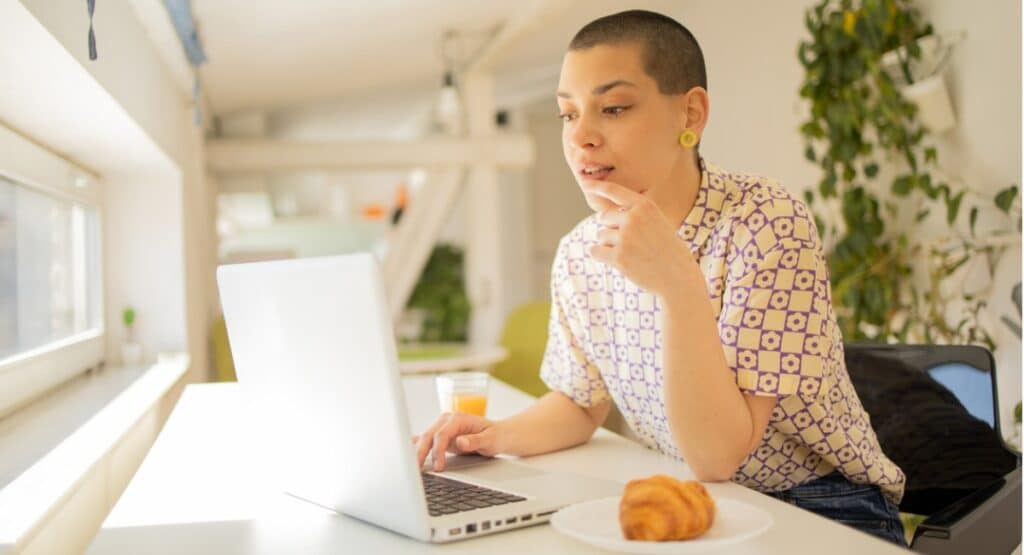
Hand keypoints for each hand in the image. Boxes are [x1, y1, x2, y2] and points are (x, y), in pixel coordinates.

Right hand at [414, 412, 502, 471]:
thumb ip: (475, 440)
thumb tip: (460, 441)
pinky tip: (406, 450)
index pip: (442, 434)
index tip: (438, 466)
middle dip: (421, 452)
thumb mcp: (490, 439)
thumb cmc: (496, 436)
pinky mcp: (441, 436)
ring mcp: (443, 428)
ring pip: (425, 439)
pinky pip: (427, 440)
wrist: (499, 434)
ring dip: (417, 452)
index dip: (438, 451)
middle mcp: (447, 421)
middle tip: (417, 469)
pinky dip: (417, 446)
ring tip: (411, 467)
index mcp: (458, 419)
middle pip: (429, 435)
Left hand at [582, 179, 693, 296]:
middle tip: (632, 244)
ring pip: (601, 236)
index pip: (614, 190)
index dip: (597, 186)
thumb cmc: (667, 251)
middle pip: (604, 218)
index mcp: (645, 206)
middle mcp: (634, 218)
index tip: (585, 183)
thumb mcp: (656, 223)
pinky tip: (618, 262)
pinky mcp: (618, 257)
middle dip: (612, 229)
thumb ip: (634, 215)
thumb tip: (601, 216)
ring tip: (632, 254)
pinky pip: (595, 251)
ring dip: (610, 245)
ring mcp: (625, 237)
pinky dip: (602, 256)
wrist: (678, 278)